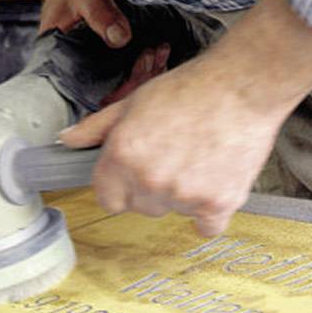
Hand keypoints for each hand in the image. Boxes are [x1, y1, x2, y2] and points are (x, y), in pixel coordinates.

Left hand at [61, 55, 287, 235]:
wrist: (244, 85)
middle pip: (140, 207)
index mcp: (122, 156)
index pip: (107, 199)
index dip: (119, 186)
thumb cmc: (191, 89)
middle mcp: (149, 180)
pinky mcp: (217, 204)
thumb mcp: (134, 101)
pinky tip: (216, 181)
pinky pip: (206, 226)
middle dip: (152, 188)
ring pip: (173, 212)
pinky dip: (211, 211)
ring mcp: (183, 196)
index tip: (135, 173)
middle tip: (175, 155)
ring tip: (200, 158)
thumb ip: (97, 128)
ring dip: (183, 196)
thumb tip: (66, 141)